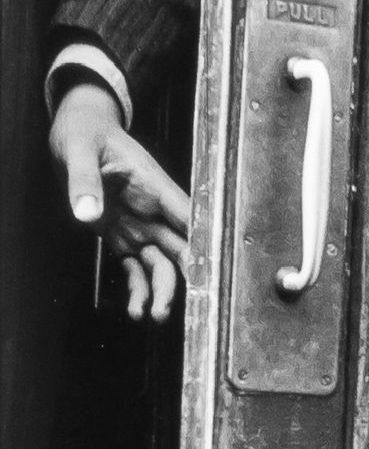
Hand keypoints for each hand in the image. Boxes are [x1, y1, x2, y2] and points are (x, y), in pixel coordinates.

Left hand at [50, 81, 190, 321]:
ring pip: (161, 265)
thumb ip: (84, 181)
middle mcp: (153, 211)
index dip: (203, 243)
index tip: (210, 269)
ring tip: (153, 316)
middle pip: (181, 249)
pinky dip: (137, 290)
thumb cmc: (85, 134)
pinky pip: (136, 269)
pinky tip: (135, 310)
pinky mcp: (124, 237)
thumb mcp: (79, 151)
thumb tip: (88, 215)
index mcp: (153, 187)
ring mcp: (140, 226)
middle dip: (187, 277)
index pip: (188, 217)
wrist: (78, 132)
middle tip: (185, 301)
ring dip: (161, 292)